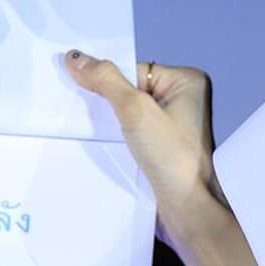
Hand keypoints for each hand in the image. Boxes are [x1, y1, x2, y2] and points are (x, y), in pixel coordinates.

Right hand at [62, 50, 230, 255]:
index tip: (79, 85)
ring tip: (97, 131)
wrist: (187, 207)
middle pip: (129, 89)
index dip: (107, 80)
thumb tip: (76, 58)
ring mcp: (173, 124)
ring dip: (110, 122)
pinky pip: (131, 131)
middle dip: (107, 101)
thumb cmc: (173, 158)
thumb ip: (106, 80)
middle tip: (83, 109)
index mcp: (186, 81)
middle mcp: (183, 99)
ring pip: (127, 112)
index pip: (132, 69)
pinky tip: (106, 144)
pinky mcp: (162, 146)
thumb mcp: (135, 110)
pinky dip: (116, 136)